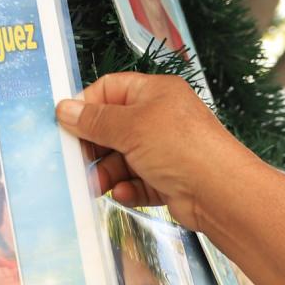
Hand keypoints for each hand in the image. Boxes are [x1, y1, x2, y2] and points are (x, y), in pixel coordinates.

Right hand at [55, 73, 264, 232]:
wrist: (221, 192)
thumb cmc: (181, 147)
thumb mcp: (131, 126)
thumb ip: (95, 120)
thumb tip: (64, 109)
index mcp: (155, 92)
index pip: (111, 89)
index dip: (87, 106)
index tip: (66, 125)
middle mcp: (161, 118)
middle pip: (114, 128)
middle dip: (95, 146)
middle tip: (78, 161)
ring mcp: (166, 151)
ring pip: (124, 159)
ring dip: (108, 173)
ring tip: (98, 185)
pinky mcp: (169, 181)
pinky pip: (139, 182)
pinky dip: (129, 188)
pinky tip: (124, 194)